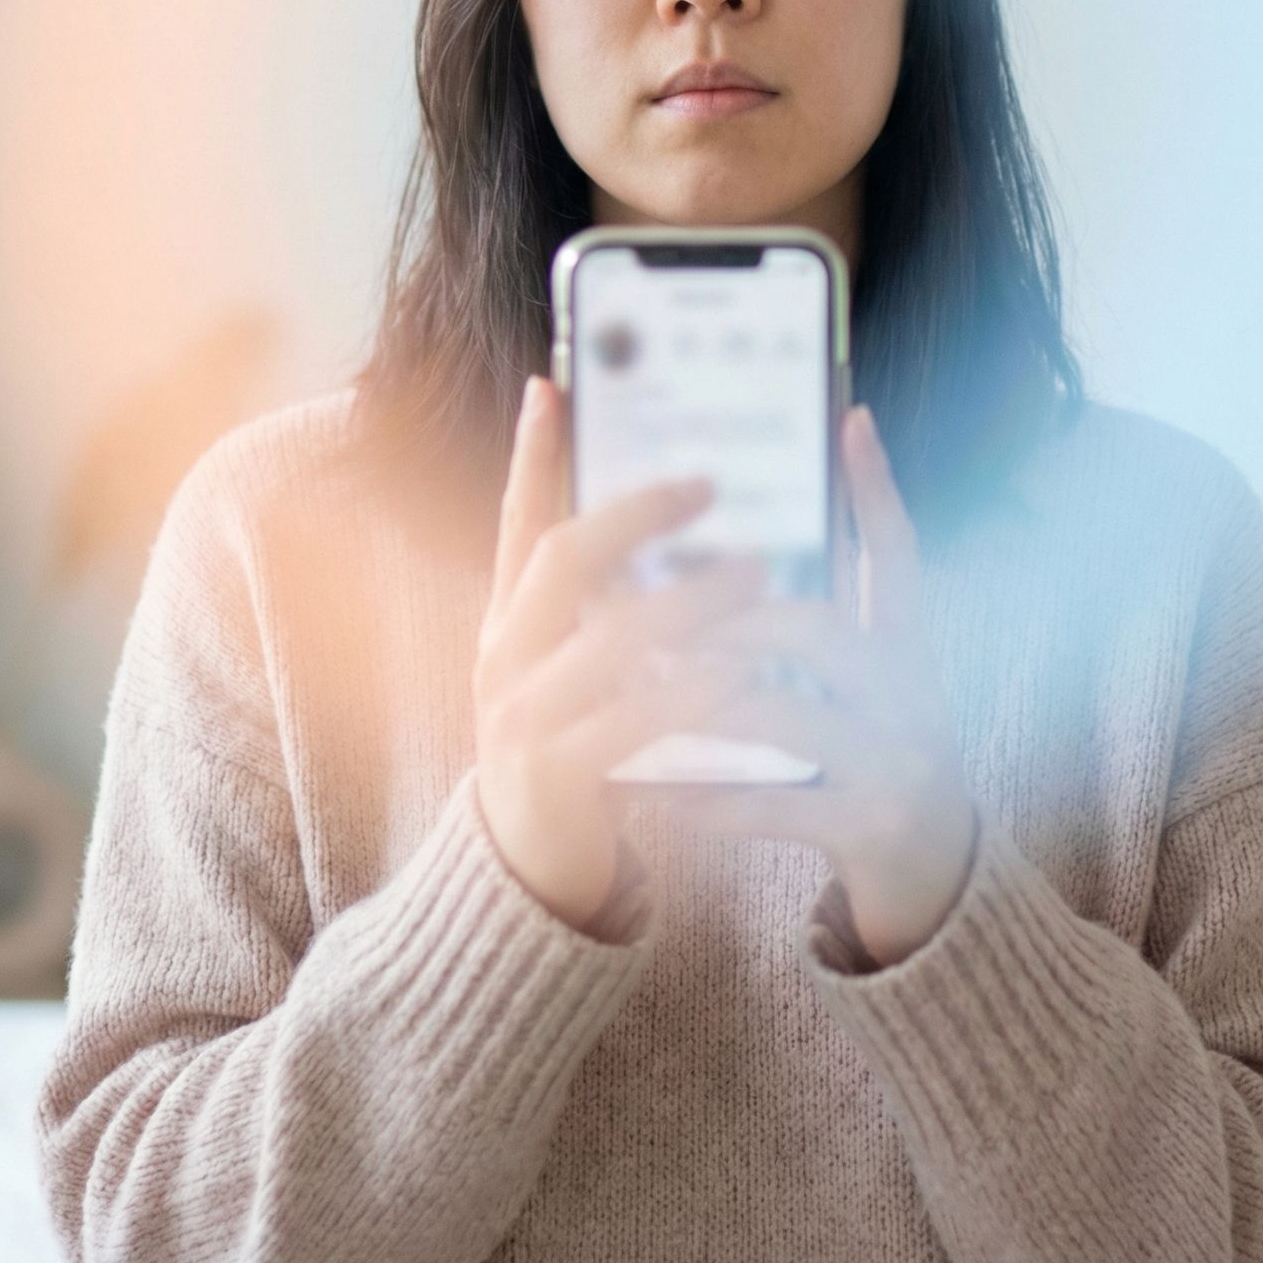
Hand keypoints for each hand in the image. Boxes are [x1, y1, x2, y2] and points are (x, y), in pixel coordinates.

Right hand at [472, 375, 775, 933]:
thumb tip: (664, 528)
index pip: (519, 520)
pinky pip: (632, 717)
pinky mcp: (556, 775)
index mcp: (508, 624)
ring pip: (609, 635)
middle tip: (710, 482)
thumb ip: (601, 610)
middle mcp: (504, 658)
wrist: (530, 878)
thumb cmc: (571, 753)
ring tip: (757, 572)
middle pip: (564, 557)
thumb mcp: (570, 671)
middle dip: (638, 512)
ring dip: (690, 598)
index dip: (534, 453)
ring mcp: (522, 716)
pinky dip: (690, 689)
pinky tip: (741, 672)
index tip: (554, 384)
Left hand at [652, 403, 980, 967]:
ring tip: (625, 691)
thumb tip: (751, 558)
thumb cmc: (878, 768)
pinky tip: (641, 792)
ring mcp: (896, 761)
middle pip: (810, 627)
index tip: (849, 420)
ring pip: (779, 710)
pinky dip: (698, 797)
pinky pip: (768, 803)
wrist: (939, 889)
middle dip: (715, 616)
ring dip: (689, 700)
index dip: (877, 486)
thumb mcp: (874, 690)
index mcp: (908, 651)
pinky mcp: (869, 828)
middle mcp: (911, 695)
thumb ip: (830, 626)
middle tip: (638, 610)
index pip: (896, 552)